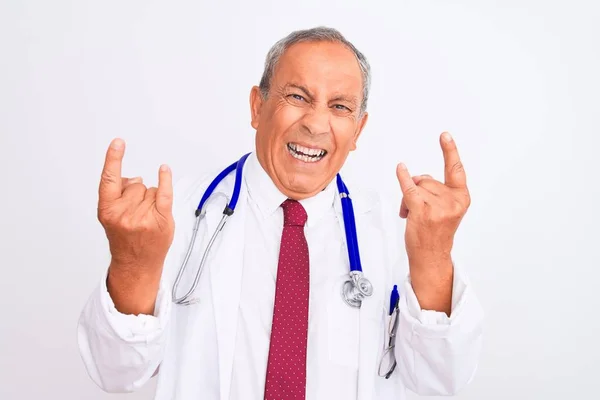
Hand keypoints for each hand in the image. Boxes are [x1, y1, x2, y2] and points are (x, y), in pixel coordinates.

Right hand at [97, 138, 174, 313]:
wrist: (137, 264)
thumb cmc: (126, 238)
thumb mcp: (112, 216)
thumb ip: (118, 194)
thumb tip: (134, 177)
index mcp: (107, 210)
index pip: (109, 179)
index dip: (113, 159)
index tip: (118, 142)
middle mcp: (124, 213)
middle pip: (137, 183)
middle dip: (138, 193)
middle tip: (136, 215)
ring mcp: (142, 217)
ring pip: (151, 190)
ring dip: (151, 200)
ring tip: (146, 219)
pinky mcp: (161, 220)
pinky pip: (164, 193)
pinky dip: (166, 180)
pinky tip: (164, 170)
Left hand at [396, 132, 469, 264]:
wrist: (431, 256)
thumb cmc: (436, 232)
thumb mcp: (446, 209)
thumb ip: (437, 190)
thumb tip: (415, 178)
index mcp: (461, 197)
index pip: (455, 169)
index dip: (450, 151)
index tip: (445, 136)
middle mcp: (452, 200)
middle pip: (427, 179)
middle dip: (418, 190)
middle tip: (420, 210)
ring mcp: (438, 206)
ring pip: (416, 186)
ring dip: (409, 198)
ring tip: (414, 215)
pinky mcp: (422, 210)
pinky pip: (409, 188)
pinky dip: (402, 178)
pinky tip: (400, 169)